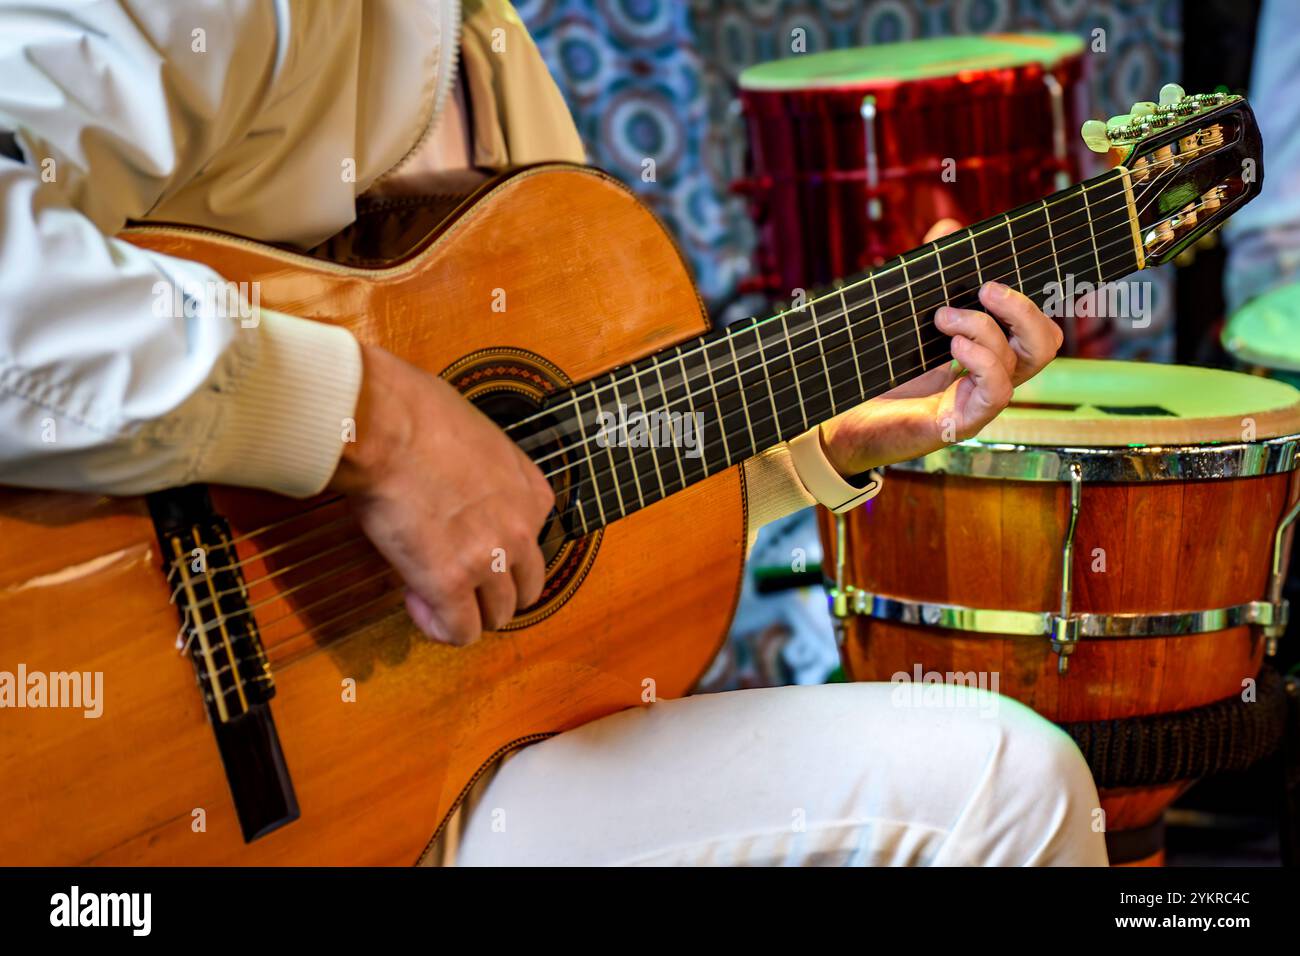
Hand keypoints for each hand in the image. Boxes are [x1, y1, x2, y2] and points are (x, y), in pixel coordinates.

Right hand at [330, 344, 554, 644]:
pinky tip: (417, 601)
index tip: (465, 543)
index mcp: (531, 493)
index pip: (534, 545)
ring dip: (467, 612)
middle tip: (457, 581)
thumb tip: (458, 486)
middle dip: (493, 592)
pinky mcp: (449, 583)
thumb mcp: (477, 438)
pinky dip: (441, 628)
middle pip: (525, 588)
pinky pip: (461, 632)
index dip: (498, 550)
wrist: (385, 423)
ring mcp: (489, 559)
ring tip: (430, 592)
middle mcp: (520, 529)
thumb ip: (484, 474)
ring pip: (497, 615)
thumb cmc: (416, 414)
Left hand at [819, 221, 1061, 475]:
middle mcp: (989, 377)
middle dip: (1025, 307)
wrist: (839, 421)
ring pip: (1024, 361)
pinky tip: (954, 347)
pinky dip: (983, 360)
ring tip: (943, 317)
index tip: (1000, 268)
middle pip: (1045, 342)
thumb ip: (927, 271)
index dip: (1030, 296)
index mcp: (983, 351)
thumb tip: (949, 226)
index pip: (1032, 324)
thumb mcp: (903, 314)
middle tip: (986, 287)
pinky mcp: (962, 422)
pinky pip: (998, 392)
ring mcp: (979, 401)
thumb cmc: (874, 370)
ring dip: (987, 328)